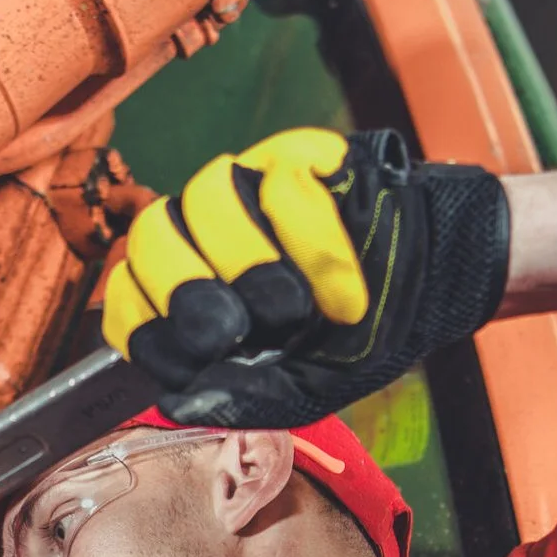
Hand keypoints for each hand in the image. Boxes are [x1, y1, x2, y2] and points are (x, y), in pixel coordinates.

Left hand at [101, 127, 510, 428]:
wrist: (430, 292)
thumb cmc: (351, 338)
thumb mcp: (294, 388)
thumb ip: (238, 395)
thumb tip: (180, 402)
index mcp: (185, 286)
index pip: (126, 295)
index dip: (149, 330)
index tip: (201, 361)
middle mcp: (202, 229)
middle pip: (150, 236)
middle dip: (188, 295)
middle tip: (237, 334)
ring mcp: (247, 183)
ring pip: (207, 196)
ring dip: (251, 267)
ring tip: (297, 312)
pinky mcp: (299, 154)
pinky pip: (282, 183)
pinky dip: (314, 249)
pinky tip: (345, 294)